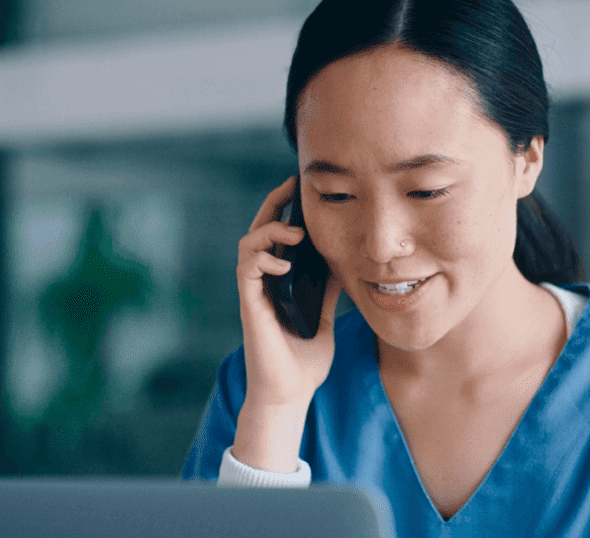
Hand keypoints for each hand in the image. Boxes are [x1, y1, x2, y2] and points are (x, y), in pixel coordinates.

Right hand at [233, 176, 342, 471]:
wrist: (291, 394)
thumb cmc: (304, 362)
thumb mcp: (323, 317)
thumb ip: (326, 291)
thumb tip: (342, 265)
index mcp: (278, 283)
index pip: (276, 238)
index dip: (284, 210)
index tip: (300, 189)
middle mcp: (263, 284)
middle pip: (258, 232)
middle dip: (272, 205)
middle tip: (290, 185)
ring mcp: (254, 294)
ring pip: (247, 246)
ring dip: (268, 231)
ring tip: (293, 232)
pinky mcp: (251, 307)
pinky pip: (247, 271)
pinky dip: (263, 259)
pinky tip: (283, 262)